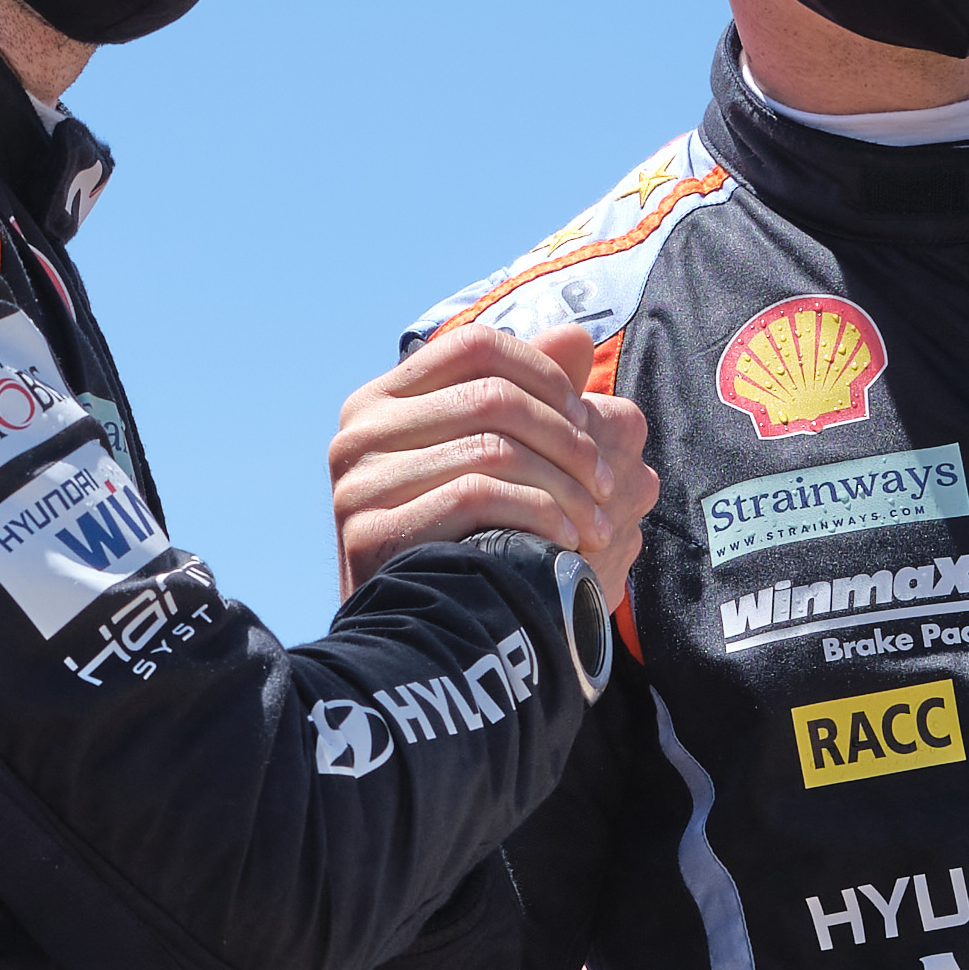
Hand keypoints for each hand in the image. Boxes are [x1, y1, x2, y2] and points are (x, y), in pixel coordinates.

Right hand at [330, 322, 658, 594]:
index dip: (542, 374)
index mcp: (385, 399)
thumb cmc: (466, 538)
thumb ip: (531, 397)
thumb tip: (574, 335)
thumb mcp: (497, 458)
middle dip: (569, 440)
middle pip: (490, 395)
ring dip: (565, 487)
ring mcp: (356, 481)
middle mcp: (358, 430)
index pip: (473, 344)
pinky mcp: (369, 530)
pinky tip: (566, 543)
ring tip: (599, 524)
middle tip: (612, 483)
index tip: (588, 420)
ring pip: (490, 448)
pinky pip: (474, 496)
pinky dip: (537, 514)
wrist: (423, 634)